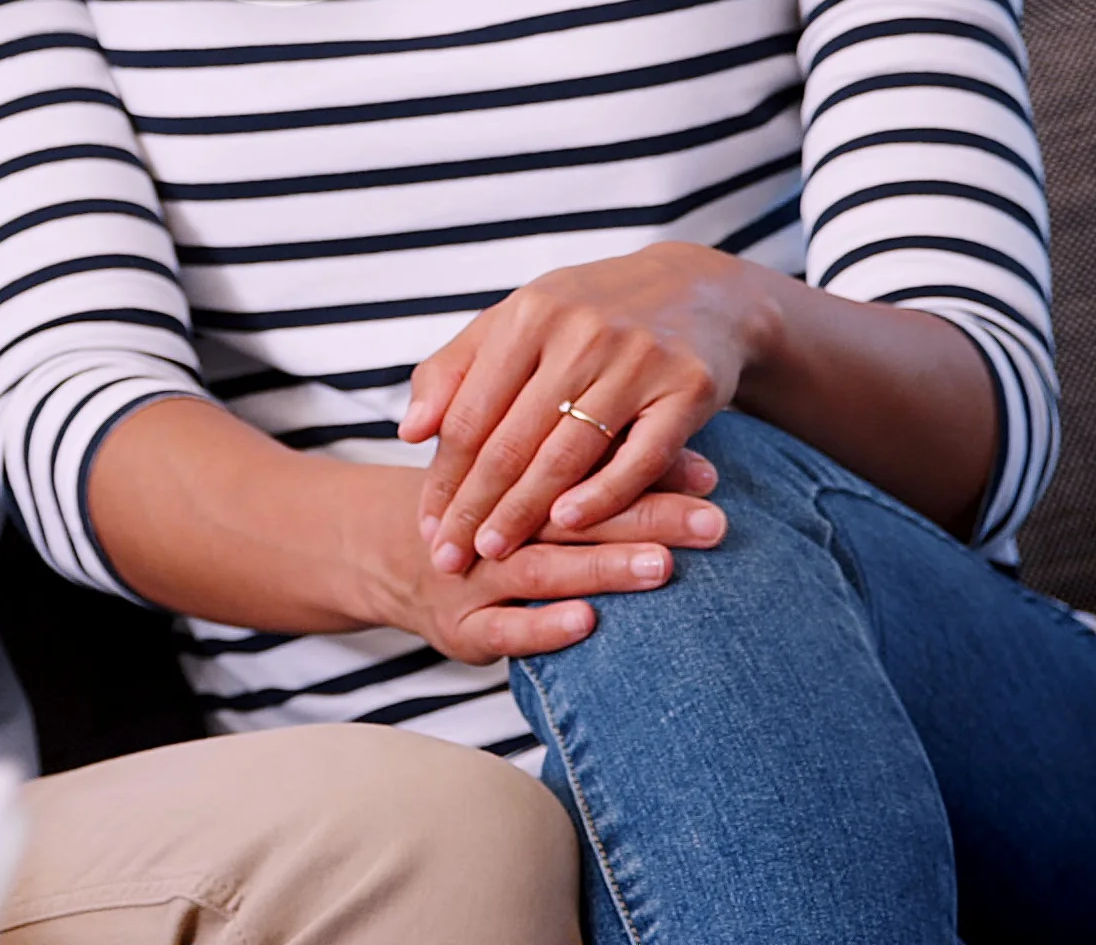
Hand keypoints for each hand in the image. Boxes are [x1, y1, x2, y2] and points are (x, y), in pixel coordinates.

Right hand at [349, 462, 724, 663]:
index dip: (649, 468)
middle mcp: (494, 519)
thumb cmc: (486, 508)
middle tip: (711, 523)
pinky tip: (587, 622)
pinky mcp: (461, 628)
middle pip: (572, 513)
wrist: (383, 550)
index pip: (585, 463)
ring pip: (541, 567)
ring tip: (662, 566)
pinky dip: (544, 628)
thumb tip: (707, 469)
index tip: (712, 478)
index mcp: (511, 470)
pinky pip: (503, 631)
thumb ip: (609, 470)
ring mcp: (475, 575)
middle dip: (647, 518)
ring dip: (602, 567)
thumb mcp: (524, 472)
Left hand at [400, 243, 777, 573]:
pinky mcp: (688, 388)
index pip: (470, 412)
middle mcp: (580, 334)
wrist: (696, 287)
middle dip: (475, 506)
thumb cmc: (586, 314)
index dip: (443, 476)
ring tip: (493, 552)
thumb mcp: (517, 321)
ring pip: (567, 452)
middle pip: (511, 438)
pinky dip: (602, 495)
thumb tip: (409, 432)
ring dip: (525, 510)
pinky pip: (640, 457)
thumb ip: (455, 370)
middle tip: (449, 557)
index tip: (427, 525)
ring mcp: (638, 360)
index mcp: (528, 315)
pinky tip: (567, 524)